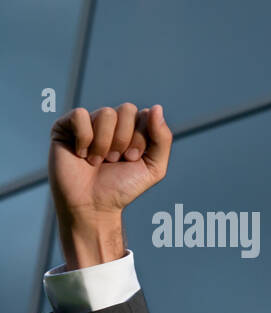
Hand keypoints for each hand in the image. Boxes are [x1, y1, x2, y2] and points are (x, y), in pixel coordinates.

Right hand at [48, 103, 172, 267]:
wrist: (93, 205)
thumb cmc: (123, 187)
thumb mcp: (154, 167)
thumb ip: (162, 138)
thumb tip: (157, 107)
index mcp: (132, 128)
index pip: (144, 116)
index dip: (140, 140)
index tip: (132, 159)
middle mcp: (111, 122)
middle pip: (126, 110)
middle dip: (124, 140)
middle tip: (115, 160)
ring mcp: (88, 123)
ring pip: (106, 113)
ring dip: (105, 144)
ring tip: (98, 160)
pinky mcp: (65, 126)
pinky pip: (80, 115)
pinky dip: (84, 139)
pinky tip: (81, 155)